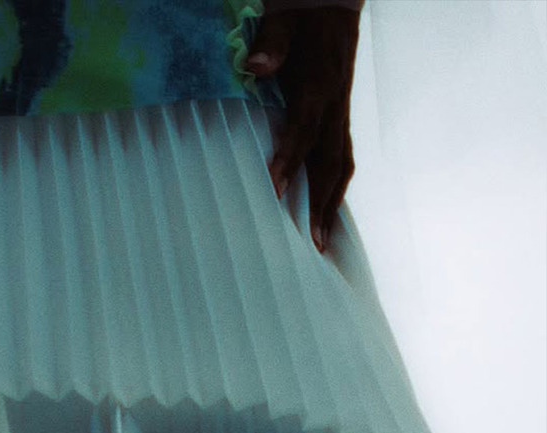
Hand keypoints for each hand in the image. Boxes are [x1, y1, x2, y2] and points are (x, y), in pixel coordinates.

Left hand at [245, 6, 360, 252]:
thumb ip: (271, 42)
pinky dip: (333, 190)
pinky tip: (323, 217)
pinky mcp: (339, 117)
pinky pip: (340, 159)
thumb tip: (256, 67)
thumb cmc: (303, 11)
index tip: (276, 189)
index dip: (291, 158)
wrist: (333, 0)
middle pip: (331, 160)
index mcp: (320, 82)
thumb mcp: (284, 17)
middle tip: (313, 243)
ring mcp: (340, 113)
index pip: (304, 127)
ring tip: (322, 243)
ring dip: (332, 205)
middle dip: (322, 203)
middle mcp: (336, 104)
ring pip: (341, 165)